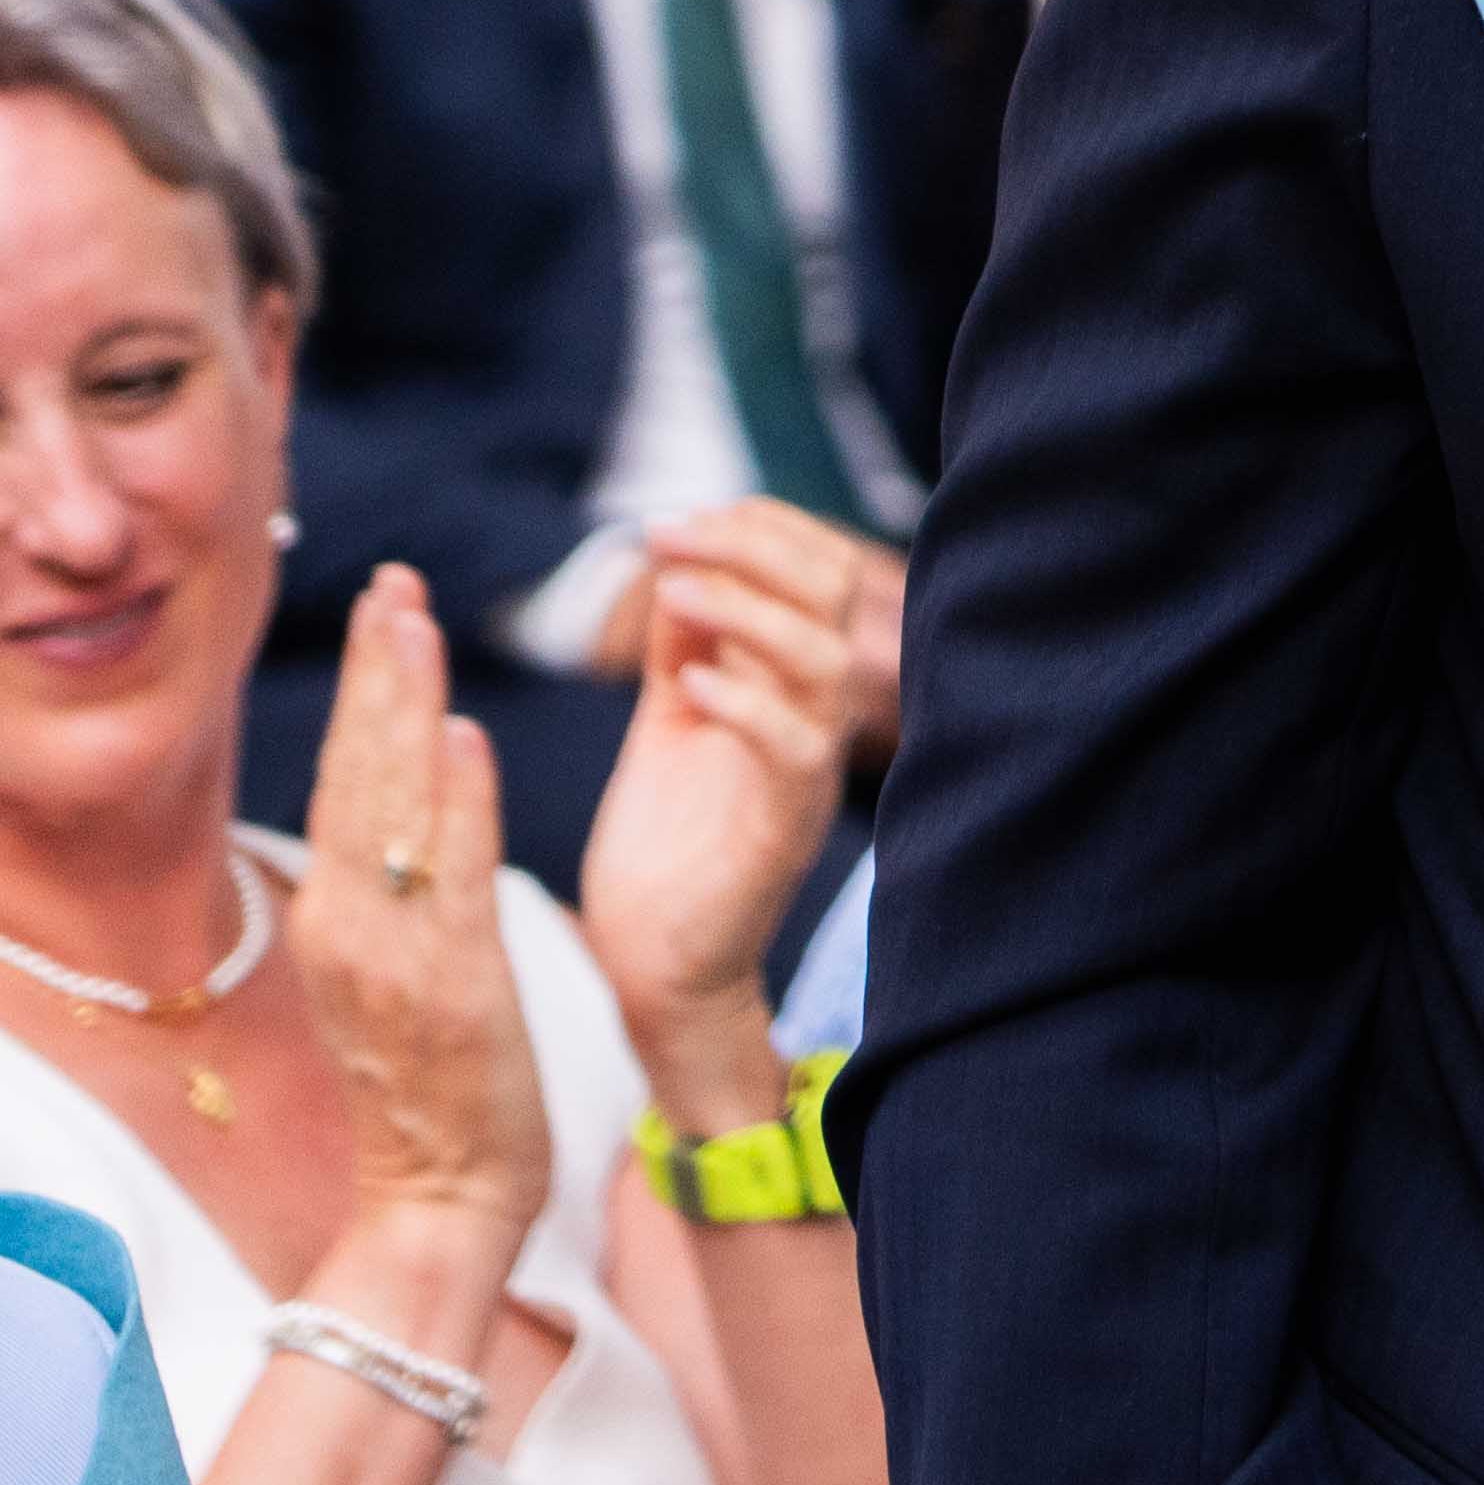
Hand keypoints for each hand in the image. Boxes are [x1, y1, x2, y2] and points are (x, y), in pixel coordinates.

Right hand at [286, 565, 545, 1247]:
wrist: (440, 1199)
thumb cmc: (431, 1084)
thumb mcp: (391, 968)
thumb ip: (394, 878)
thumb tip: (420, 773)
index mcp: (334, 919)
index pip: (346, 777)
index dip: (364, 685)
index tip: (383, 601)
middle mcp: (348, 928)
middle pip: (357, 772)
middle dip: (378, 669)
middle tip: (396, 577)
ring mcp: (392, 957)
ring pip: (393, 808)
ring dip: (405, 707)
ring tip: (419, 619)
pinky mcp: (451, 987)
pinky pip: (450, 879)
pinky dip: (455, 804)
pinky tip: (463, 735)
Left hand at [573, 500, 872, 1080]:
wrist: (651, 961)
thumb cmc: (664, 841)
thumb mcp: (670, 716)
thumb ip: (686, 642)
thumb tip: (682, 553)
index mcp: (794, 682)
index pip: (819, 567)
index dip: (757, 525)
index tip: (671, 523)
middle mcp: (815, 717)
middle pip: (832, 591)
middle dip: (752, 543)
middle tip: (664, 538)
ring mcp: (805, 773)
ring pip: (822, 659)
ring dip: (742, 609)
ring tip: (670, 594)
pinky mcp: (783, 829)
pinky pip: (793, 747)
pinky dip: (743, 700)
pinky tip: (686, 686)